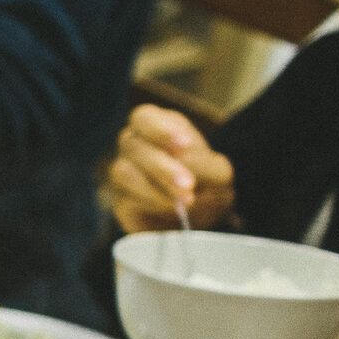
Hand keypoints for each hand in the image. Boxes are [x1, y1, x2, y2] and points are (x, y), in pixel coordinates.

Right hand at [108, 104, 234, 233]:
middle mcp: (135, 144)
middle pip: (133, 146)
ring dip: (155, 188)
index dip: (160, 130)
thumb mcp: (218, 172)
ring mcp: (124, 171)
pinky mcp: (119, 198)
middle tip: (188, 185)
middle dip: (162, 167)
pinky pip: (125, 197)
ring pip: (124, 172)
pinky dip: (151, 203)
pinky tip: (171, 209)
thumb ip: (205, 165)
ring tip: (185, 202)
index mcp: (158, 126)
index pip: (144, 117)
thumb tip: (183, 164)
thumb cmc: (207, 185)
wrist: (198, 220)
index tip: (184, 146)